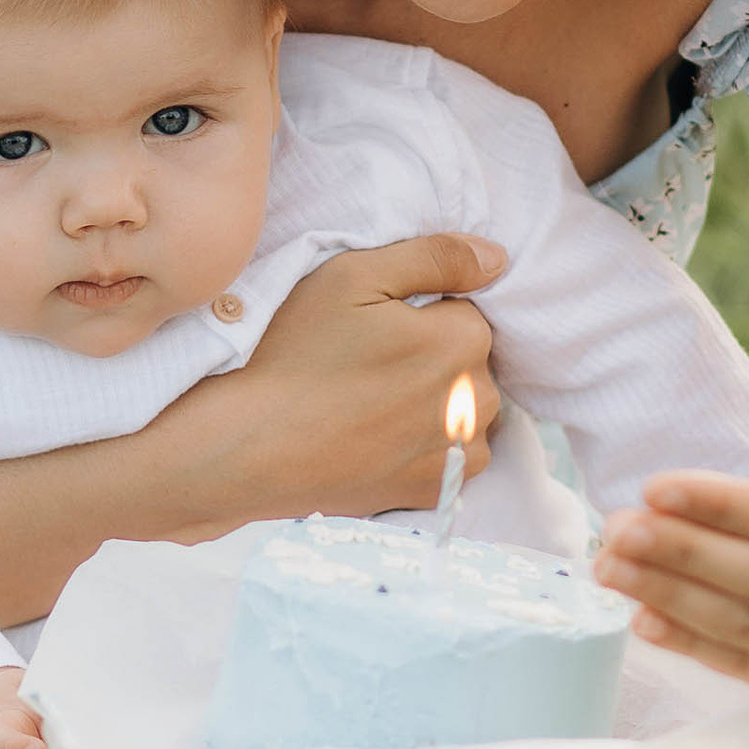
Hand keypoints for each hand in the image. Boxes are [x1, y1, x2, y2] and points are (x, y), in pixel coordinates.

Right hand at [221, 234, 504, 517]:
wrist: (251, 446)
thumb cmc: (295, 353)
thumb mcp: (354, 276)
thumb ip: (435, 257)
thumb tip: (497, 258)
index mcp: (464, 340)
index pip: (462, 310)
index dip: (416, 315)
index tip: (372, 329)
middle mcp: (478, 400)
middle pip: (467, 362)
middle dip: (430, 358)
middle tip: (364, 367)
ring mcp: (460, 453)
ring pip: (464, 409)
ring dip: (434, 403)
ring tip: (368, 405)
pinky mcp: (438, 492)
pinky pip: (453, 456)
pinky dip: (427, 445)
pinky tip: (379, 438)